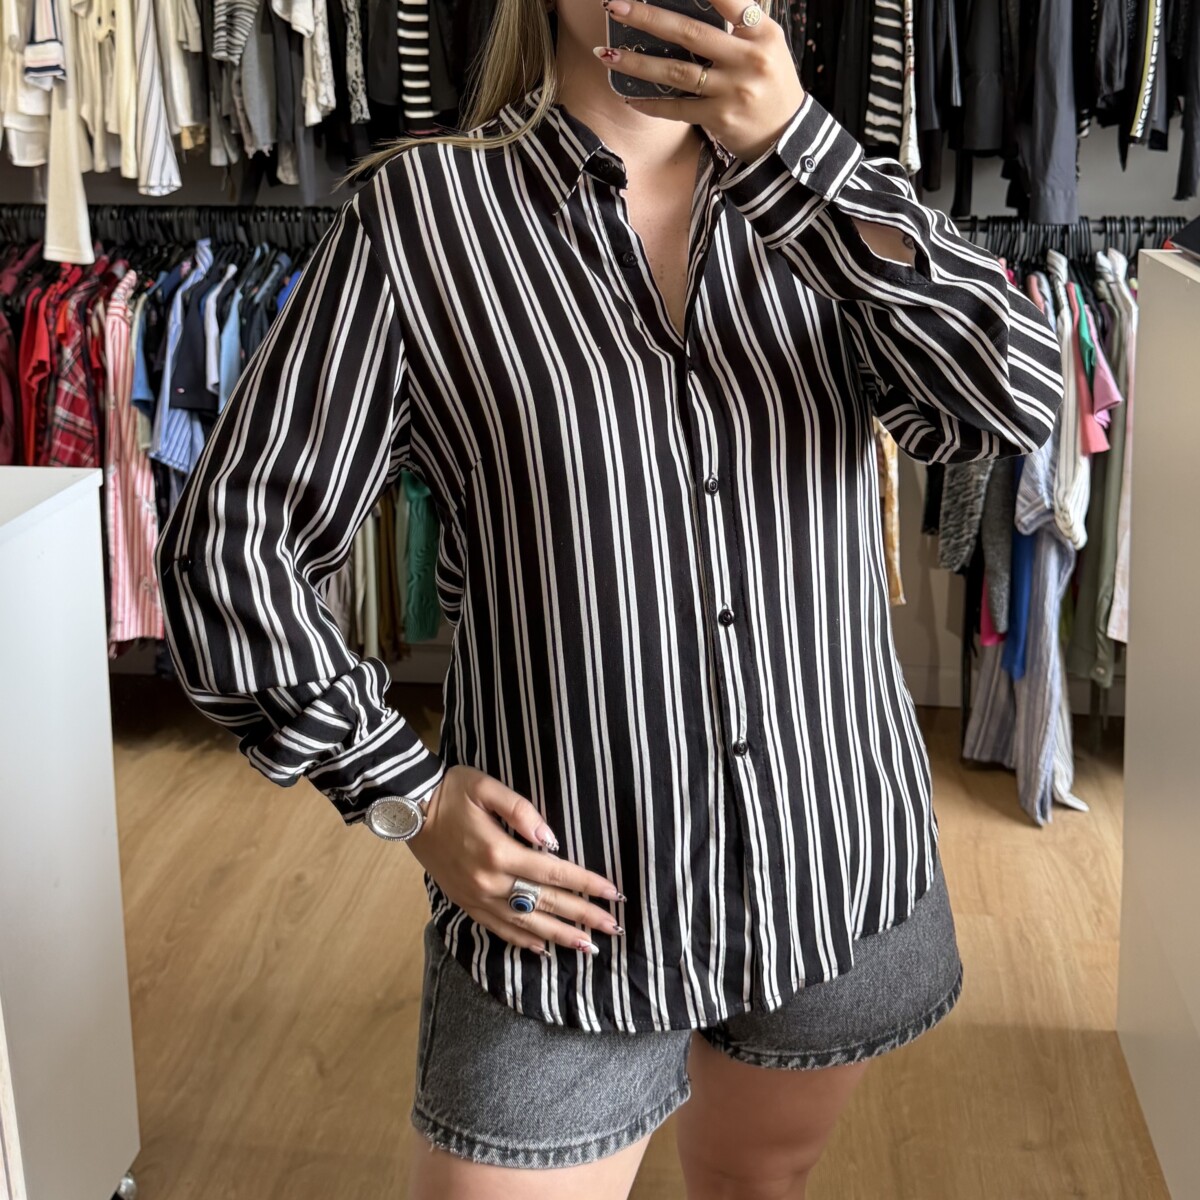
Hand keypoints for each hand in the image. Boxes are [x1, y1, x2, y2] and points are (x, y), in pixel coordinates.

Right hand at [405, 764, 625, 955]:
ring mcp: (476, 897)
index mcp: (499, 852)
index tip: (613, 893)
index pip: (555, 874)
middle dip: (583, 916)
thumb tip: (552, 839)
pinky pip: (498, 928)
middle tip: (613, 928)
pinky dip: (522, 940)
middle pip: (546, 903)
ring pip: (525, 923)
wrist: (408, 809)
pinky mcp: (465, 903)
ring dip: (559, 936)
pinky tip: (542, 948)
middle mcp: (490, 882)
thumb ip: (522, 811)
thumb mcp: (486, 787)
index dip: (587, 884)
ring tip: (588, 947)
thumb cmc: (451, 791)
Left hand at [594, 0, 805, 161]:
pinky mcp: (720, 119)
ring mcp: (732, 91)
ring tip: (606, 53)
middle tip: (616, 6)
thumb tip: (693, 3)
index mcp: (761, 31)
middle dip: (648, 17)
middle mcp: (748, 58)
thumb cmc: (770, 83)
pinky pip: (677, 109)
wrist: (785, 135)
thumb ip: (738, 22)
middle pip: (689, 32)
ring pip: (676, 72)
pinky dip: (651, 104)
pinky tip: (629, 98)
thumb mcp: (766, 44)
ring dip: (637, 63)